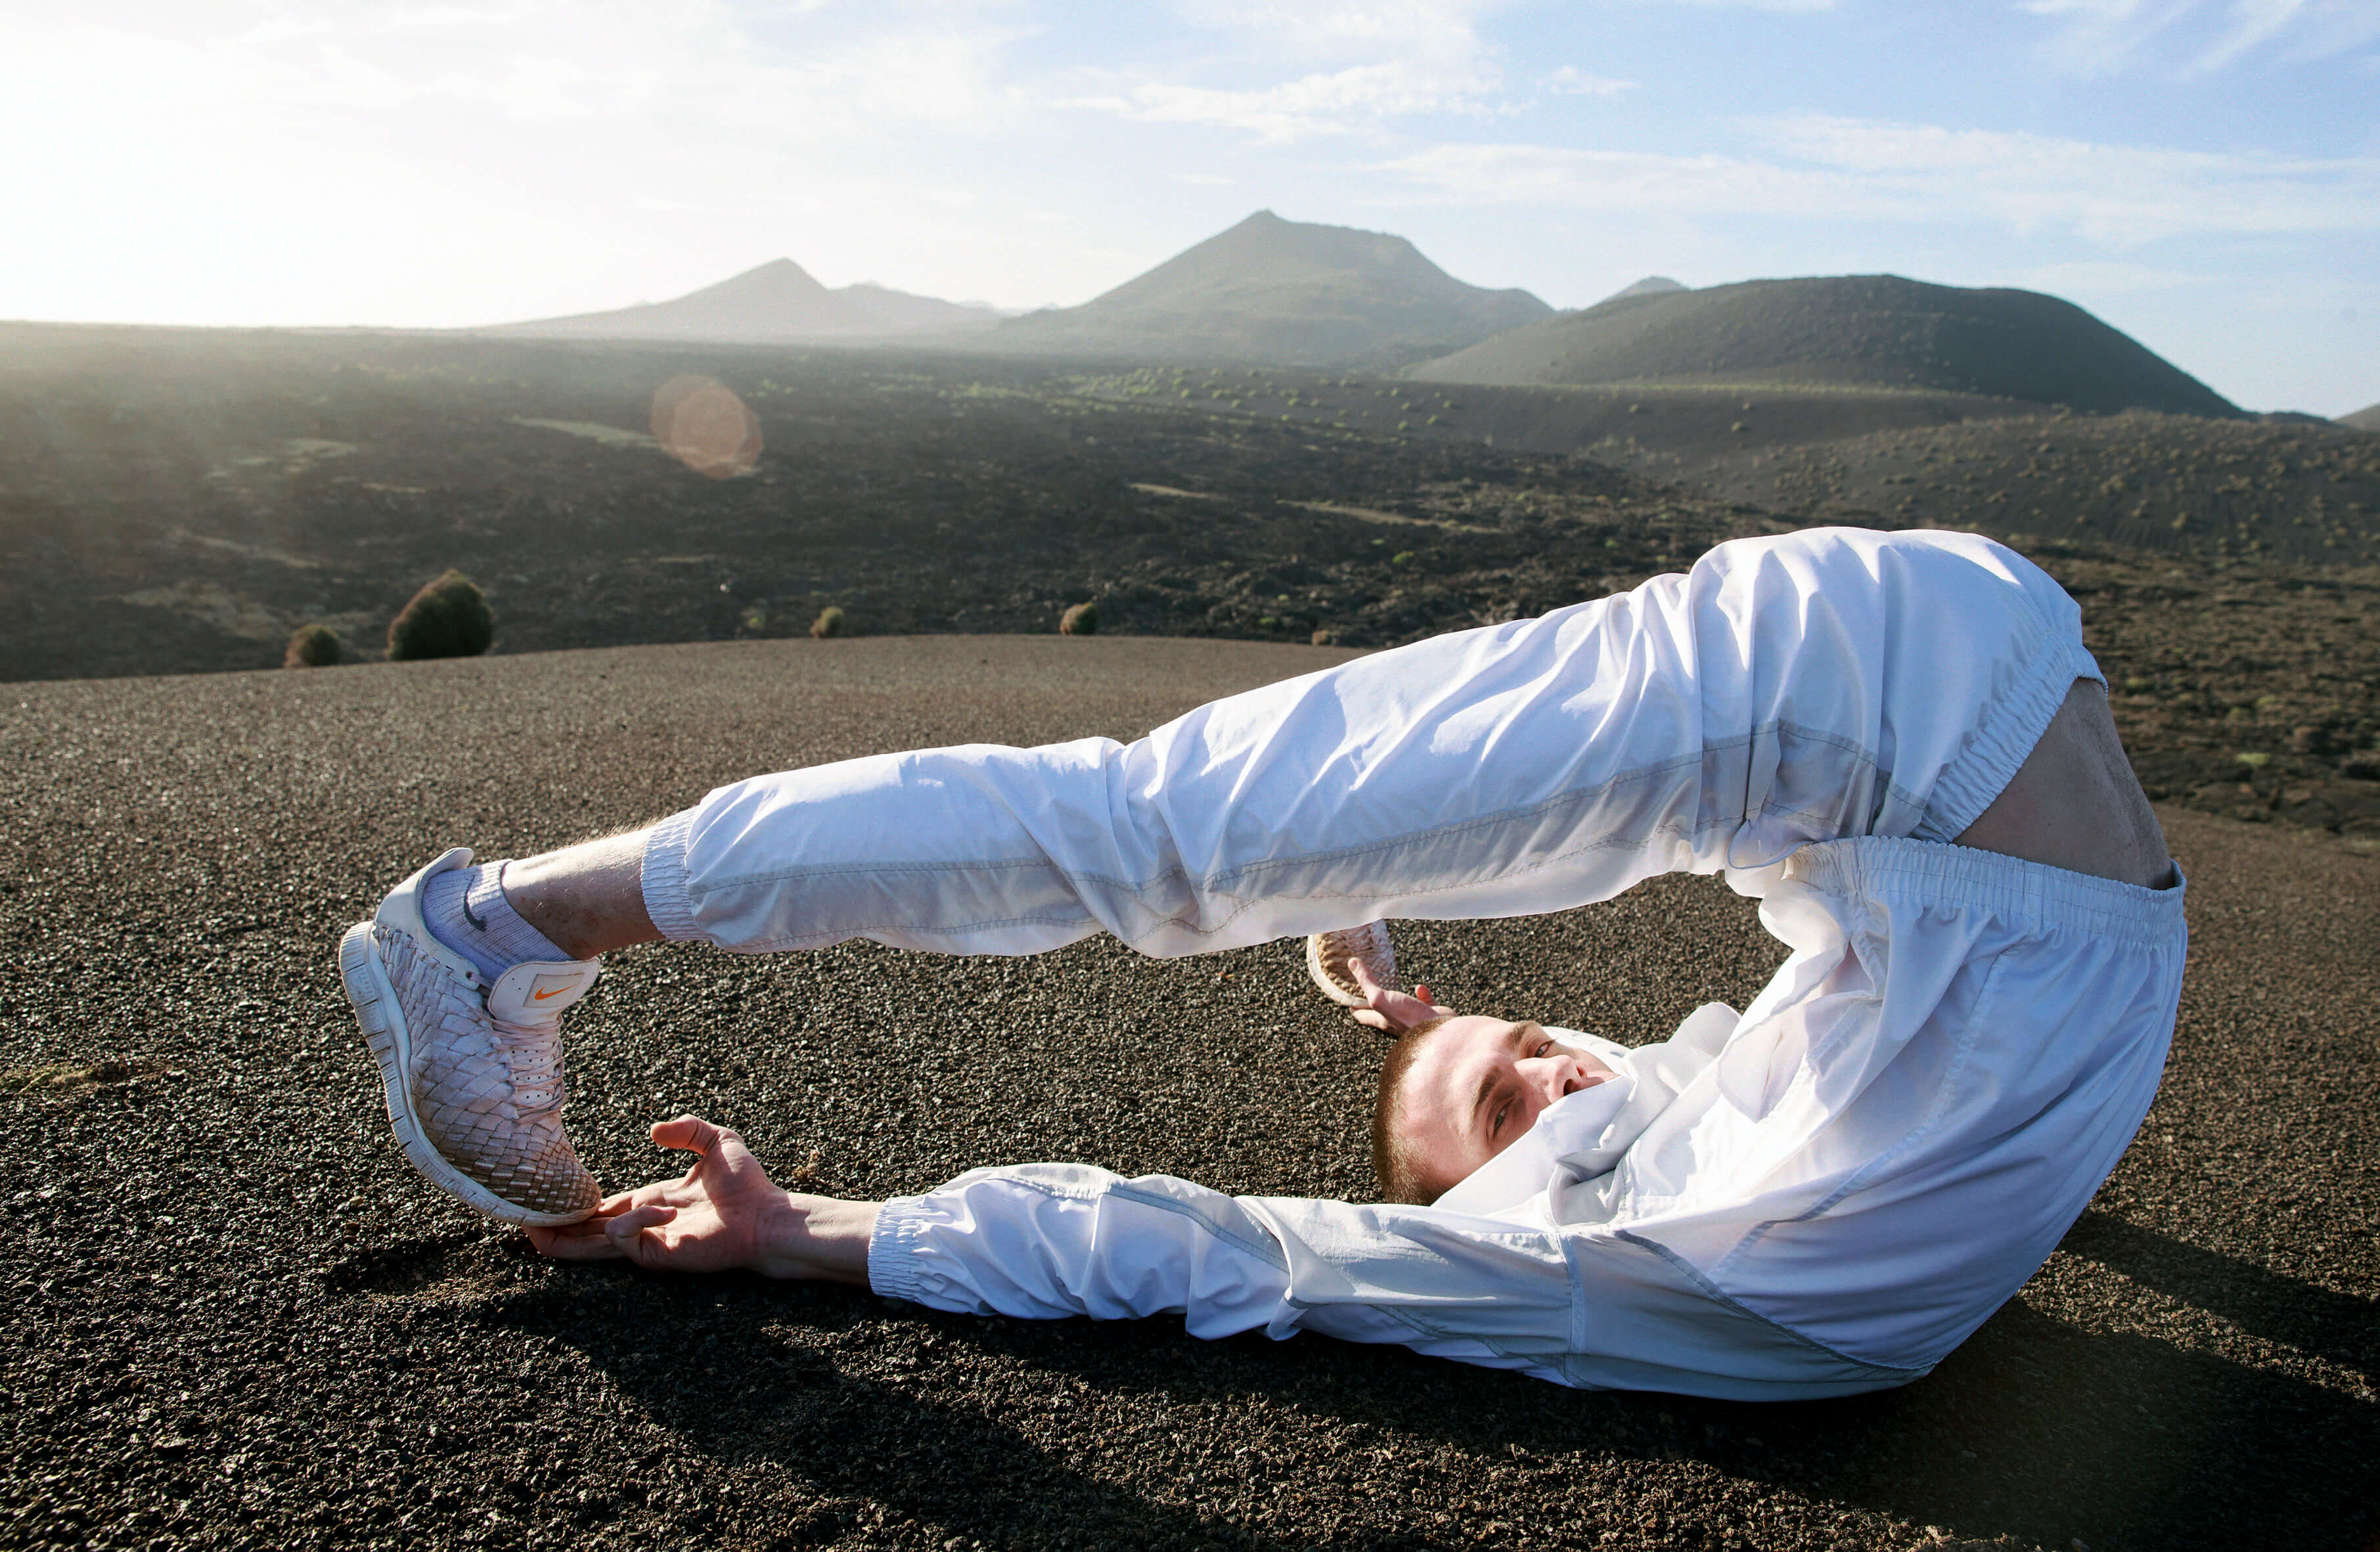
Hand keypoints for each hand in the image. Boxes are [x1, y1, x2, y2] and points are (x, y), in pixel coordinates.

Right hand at [525, 1115, 879, 1281]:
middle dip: (558, 1230)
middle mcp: (647, 1224)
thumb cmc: (749, 1185)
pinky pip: (625, 1239)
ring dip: (566, 1239)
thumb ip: (686, 1130)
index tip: (548, 1203)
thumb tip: (651, 1130)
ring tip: (536, 1233)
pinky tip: (653, 1209)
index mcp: (654, 1201)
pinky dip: (630, 1222)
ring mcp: (650, 1242)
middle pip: (591, 1231)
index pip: (606, 1207)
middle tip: (523, 1225)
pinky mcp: (659, 1255)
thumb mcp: (716, 1142)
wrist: (768, 1216)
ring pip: (596, 1244)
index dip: (578, 1207)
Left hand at [1346, 955, 1451, 1032]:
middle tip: (1371, 991)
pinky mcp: (1431, 1015)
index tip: (1348, 999)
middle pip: (1382, 1013)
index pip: (1362, 1016)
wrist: (1440, 1031)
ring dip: (1400, 998)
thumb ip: (1367, 982)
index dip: (1354, 1007)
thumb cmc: (1408, 1018)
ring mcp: (1415, 1019)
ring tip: (1394, 989)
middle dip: (1376, 1003)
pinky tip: (1420, 988)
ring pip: (1404, 1008)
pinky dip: (1423, 995)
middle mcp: (1397, 1022)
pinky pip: (1425, 1003)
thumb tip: (1352, 962)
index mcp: (1382, 1020)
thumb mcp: (1380, 998)